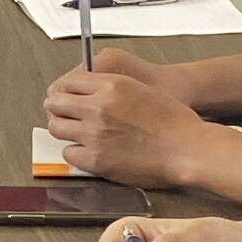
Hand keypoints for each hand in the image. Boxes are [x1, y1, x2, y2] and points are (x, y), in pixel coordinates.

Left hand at [39, 63, 206, 186]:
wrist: (186, 147)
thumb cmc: (172, 121)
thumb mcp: (139, 88)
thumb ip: (110, 87)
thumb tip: (86, 90)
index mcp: (111, 85)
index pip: (67, 82)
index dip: (64, 91)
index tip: (65, 98)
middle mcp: (98, 107)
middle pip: (54, 103)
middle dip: (58, 109)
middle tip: (66, 116)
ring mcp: (94, 133)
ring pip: (57, 128)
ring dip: (65, 130)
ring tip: (78, 134)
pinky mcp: (96, 158)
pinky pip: (69, 153)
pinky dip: (76, 153)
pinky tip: (90, 151)